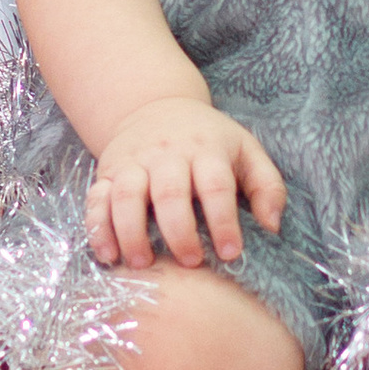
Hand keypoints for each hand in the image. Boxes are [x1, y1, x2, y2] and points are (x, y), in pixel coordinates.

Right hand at [87, 97, 287, 270]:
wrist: (156, 105)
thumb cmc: (209, 139)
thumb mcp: (246, 150)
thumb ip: (267, 186)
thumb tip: (271, 227)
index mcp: (207, 149)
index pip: (215, 185)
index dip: (223, 220)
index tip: (230, 253)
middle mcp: (167, 154)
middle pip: (169, 193)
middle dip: (179, 231)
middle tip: (190, 263)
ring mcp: (134, 162)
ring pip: (127, 196)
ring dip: (132, 232)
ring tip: (144, 264)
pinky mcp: (108, 172)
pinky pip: (96, 199)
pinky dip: (98, 228)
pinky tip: (108, 254)